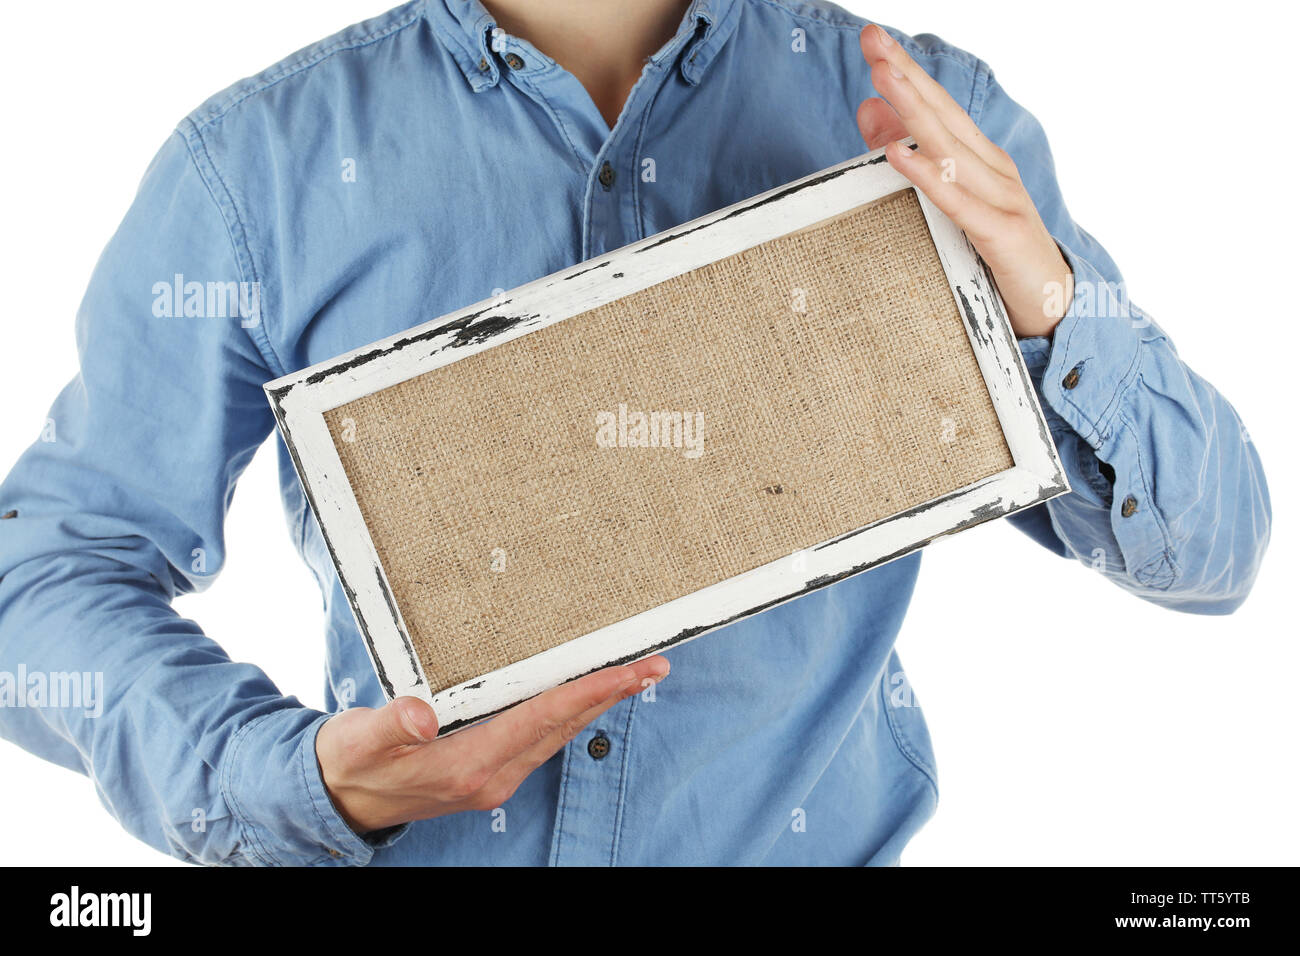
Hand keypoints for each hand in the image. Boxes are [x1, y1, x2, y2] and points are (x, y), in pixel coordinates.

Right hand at [316, 656, 668, 832]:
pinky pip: (543, 738)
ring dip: (598, 704)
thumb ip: (390, 725)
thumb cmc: (349, 762)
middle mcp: (492, 775)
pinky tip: (582, 698)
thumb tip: (421, 714)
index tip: (629, 671)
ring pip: (559, 734)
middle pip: (565, 727)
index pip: (544, 718)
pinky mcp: (489, 771)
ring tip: (633, 676)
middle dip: (612, 695)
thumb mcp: (360, 739)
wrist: (339, 799)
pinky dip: (570, 713)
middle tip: (654, 664)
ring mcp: (494, 776)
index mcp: (468, 764)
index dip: (590, 691)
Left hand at [856, 24, 1072, 338]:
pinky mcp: (1004, 235)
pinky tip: (900, 154)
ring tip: (882, 80)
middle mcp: (993, 170)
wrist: (1056, 310)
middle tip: (873, 41)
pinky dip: (929, 177)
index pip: (936, 107)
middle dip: (907, 77)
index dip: (906, 73)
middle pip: (943, 115)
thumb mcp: (950, 205)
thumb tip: (870, 110)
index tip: (873, 40)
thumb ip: (909, 157)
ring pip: (951, 150)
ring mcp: (1002, 199)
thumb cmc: (997, 257)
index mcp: (978, 160)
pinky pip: (959, 203)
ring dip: (914, 112)